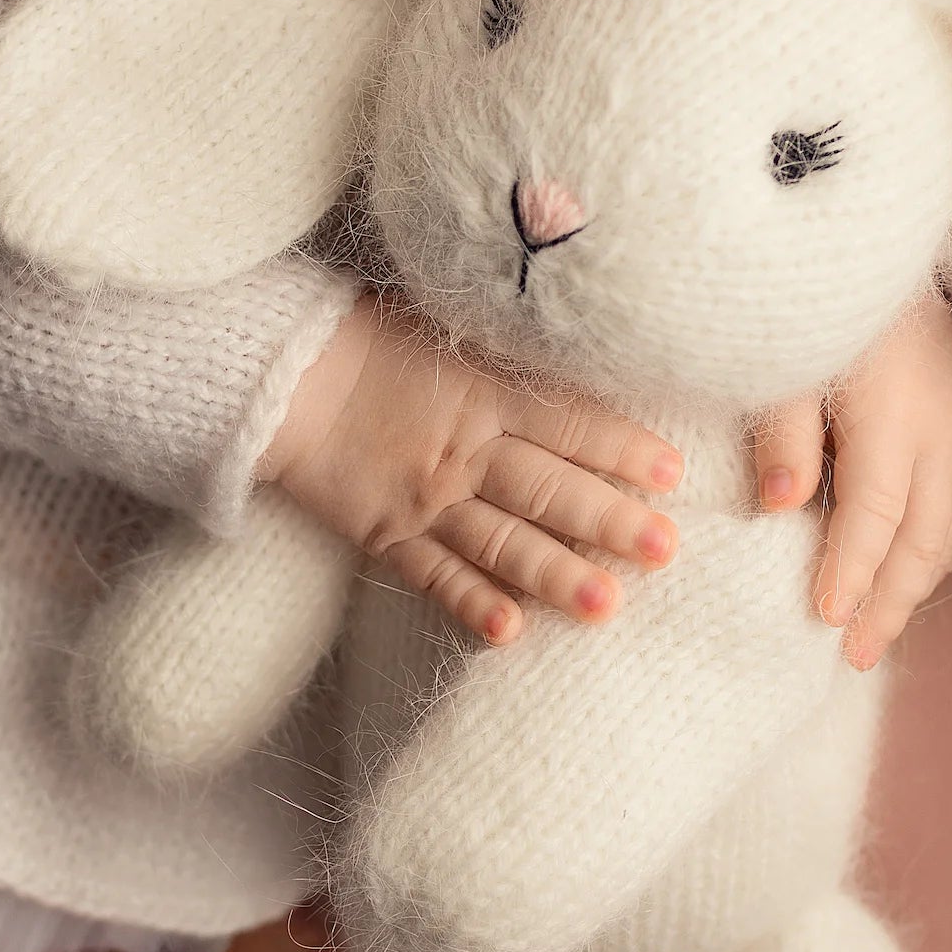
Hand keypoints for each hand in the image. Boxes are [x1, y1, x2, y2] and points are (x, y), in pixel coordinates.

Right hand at [260, 294, 681, 646]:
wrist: (278, 375)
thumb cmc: (365, 334)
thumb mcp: (446, 320)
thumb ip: (509, 343)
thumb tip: (579, 340)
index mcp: (480, 388)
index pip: (566, 420)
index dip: (621, 446)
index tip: (672, 472)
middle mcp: (460, 449)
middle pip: (547, 489)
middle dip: (610, 521)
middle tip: (666, 549)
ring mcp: (424, 498)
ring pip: (500, 541)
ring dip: (556, 575)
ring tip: (607, 607)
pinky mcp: (387, 534)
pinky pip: (433, 576)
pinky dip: (470, 603)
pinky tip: (510, 632)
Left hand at [754, 286, 951, 672]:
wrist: (886, 262)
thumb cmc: (823, 313)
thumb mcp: (788, 363)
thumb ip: (783, 433)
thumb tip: (781, 507)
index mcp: (895, 416)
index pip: (874, 514)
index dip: (850, 569)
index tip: (825, 618)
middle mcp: (944, 435)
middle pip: (921, 541)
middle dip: (888, 603)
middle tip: (852, 657)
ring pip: (948, 536)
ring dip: (913, 590)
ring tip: (873, 638)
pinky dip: (932, 559)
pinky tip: (902, 585)